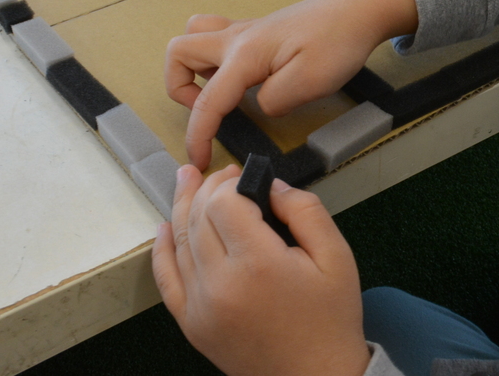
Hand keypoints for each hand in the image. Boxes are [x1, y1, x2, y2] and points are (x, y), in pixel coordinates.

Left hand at [153, 164, 370, 375]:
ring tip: (187, 180)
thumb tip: (272, 185)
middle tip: (222, 174)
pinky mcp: (191, 324)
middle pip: (198, 217)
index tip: (244, 175)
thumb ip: (305, 211)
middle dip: (207, 188)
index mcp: (258, 265)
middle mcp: (220, 285)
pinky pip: (166, 279)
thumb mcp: (337, 257)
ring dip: (182, 207)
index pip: (224, 203)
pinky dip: (162, 249)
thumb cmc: (330, 320)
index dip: (231, 182)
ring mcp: (200, 307)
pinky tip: (164, 227)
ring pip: (179, 242)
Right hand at [166, 0, 417, 169]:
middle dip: (178, 88)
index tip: (198, 159)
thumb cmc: (338, 42)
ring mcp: (245, 30)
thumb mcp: (311, 81)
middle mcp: (237, 37)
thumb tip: (258, 105)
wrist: (359, 10)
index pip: (208, 100)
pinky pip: (215, 36)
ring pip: (192, 36)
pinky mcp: (257, 31)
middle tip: (208, 111)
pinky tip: (241, 77)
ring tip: (218, 91)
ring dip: (191, 66)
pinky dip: (213, 58)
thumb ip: (274, 100)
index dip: (197, 134)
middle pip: (178, 52)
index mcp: (246, 54)